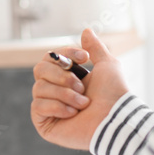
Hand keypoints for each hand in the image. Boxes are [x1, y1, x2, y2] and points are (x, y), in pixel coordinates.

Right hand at [31, 28, 128, 149]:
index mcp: (66, 77)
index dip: (64, 54)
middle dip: (62, 76)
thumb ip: (95, 47)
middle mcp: (55, 92)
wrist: (115, 118)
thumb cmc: (114, 94)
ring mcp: (48, 109)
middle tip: (82, 86)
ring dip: (65, 94)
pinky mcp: (44, 124)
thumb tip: (85, 30)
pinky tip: (73, 114)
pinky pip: (38, 106)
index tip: (85, 58)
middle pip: (39, 70)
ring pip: (39, 88)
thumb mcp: (107, 64)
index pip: (49, 58)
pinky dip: (57, 107)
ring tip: (83, 103)